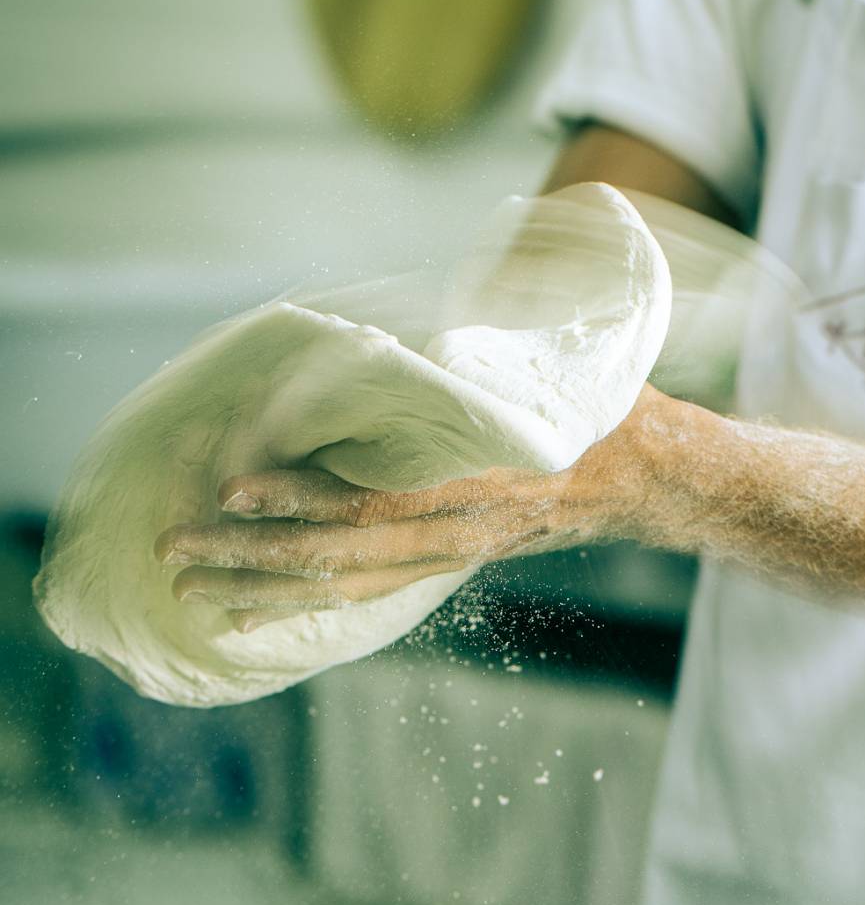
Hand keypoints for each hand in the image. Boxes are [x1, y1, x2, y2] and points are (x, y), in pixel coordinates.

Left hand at [153, 386, 676, 632]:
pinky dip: (302, 603)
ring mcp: (452, 552)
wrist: (650, 476)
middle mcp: (461, 528)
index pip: (378, 500)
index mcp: (484, 479)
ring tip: (191, 592)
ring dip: (263, 590)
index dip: (304, 498)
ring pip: (346, 586)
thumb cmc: (600, 406)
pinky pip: (364, 593)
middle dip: (252, 556)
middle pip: (342, 557)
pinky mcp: (445, 562)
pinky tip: (250, 610)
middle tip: (175, 549)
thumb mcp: (558, 363)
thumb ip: (493, 339)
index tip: (234, 488)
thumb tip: (433, 294)